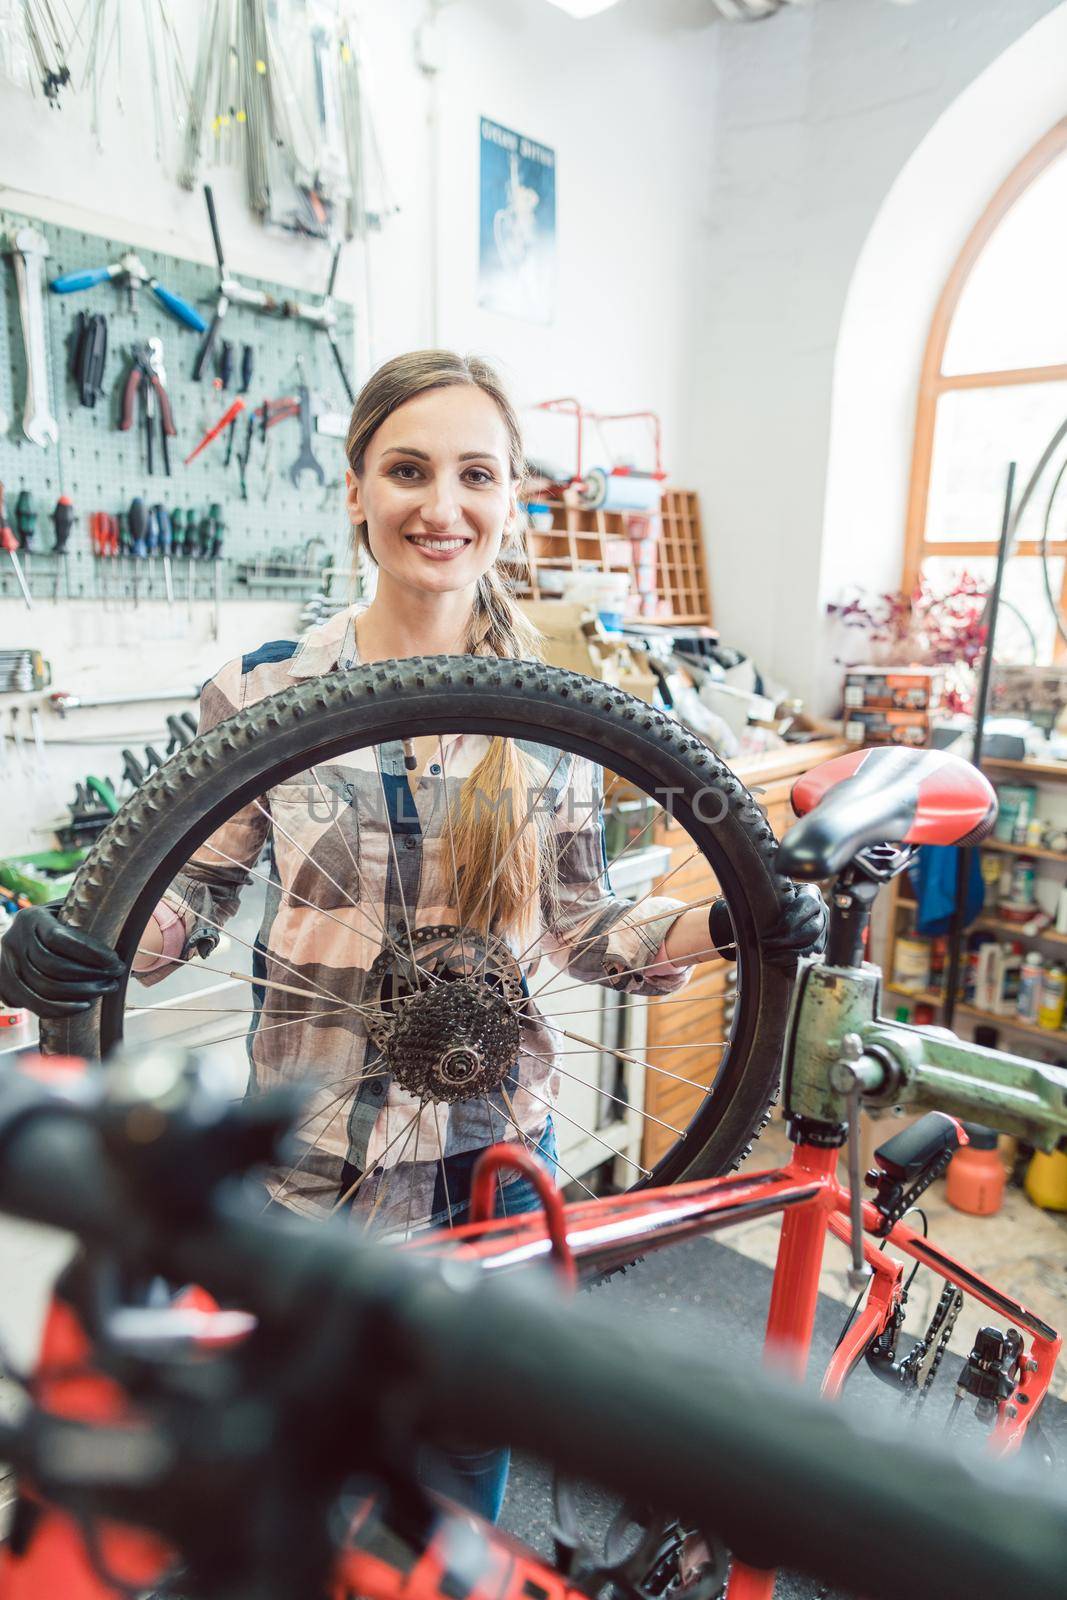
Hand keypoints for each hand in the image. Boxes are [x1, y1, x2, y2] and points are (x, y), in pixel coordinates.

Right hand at [0, 905, 124, 1018]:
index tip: (115, 960)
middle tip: (114, 977)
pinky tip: (84, 1005)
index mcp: (30, 918)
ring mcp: (6, 965)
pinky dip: (61, 1009)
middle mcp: (13, 940)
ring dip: (79, 993)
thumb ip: (83, 920)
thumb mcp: (65, 913)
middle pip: (52, 965)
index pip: (59, 939)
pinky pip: (34, 1004)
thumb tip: (125, 932)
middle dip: (89, 974)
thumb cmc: (56, 924)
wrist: (22, 939)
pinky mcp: (5, 986)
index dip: (89, 952)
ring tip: (105, 989)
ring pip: (43, 987)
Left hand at [708, 889, 827, 969]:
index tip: (772, 928)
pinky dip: (793, 963)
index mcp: (811, 893)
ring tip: (768, 956)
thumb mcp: (773, 891)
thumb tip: (758, 889)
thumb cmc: (772, 899)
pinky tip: (777, 964)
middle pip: (811, 930)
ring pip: (813, 947)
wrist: (776, 911)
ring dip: (789, 955)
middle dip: (786, 940)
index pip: (806, 904)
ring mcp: (823, 930)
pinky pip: (811, 959)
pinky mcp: (820, 945)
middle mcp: (822, 911)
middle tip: (765, 943)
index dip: (790, 918)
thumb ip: (771, 891)